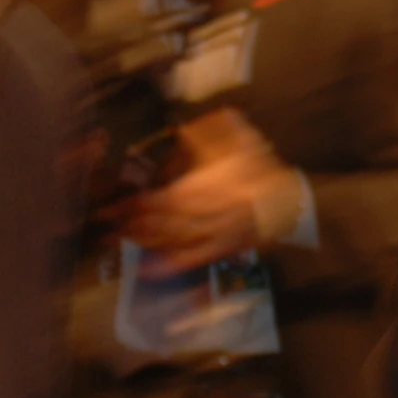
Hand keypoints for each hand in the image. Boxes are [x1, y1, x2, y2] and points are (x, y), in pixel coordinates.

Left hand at [127, 109, 307, 271]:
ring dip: (143, 242)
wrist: (291, 202)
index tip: (109, 207)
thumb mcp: (240, 139)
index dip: (131, 205)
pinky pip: (191, 259)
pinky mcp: (220, 249)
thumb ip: (211, 133)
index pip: (157, 199)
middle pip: (158, 222)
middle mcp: (200, 213)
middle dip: (130, 225)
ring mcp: (210, 234)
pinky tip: (148, 270)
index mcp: (201, 187)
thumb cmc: (263, 169)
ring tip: (120, 241)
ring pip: (170, 241)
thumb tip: (185, 128)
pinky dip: (168, 266)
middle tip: (106, 228)